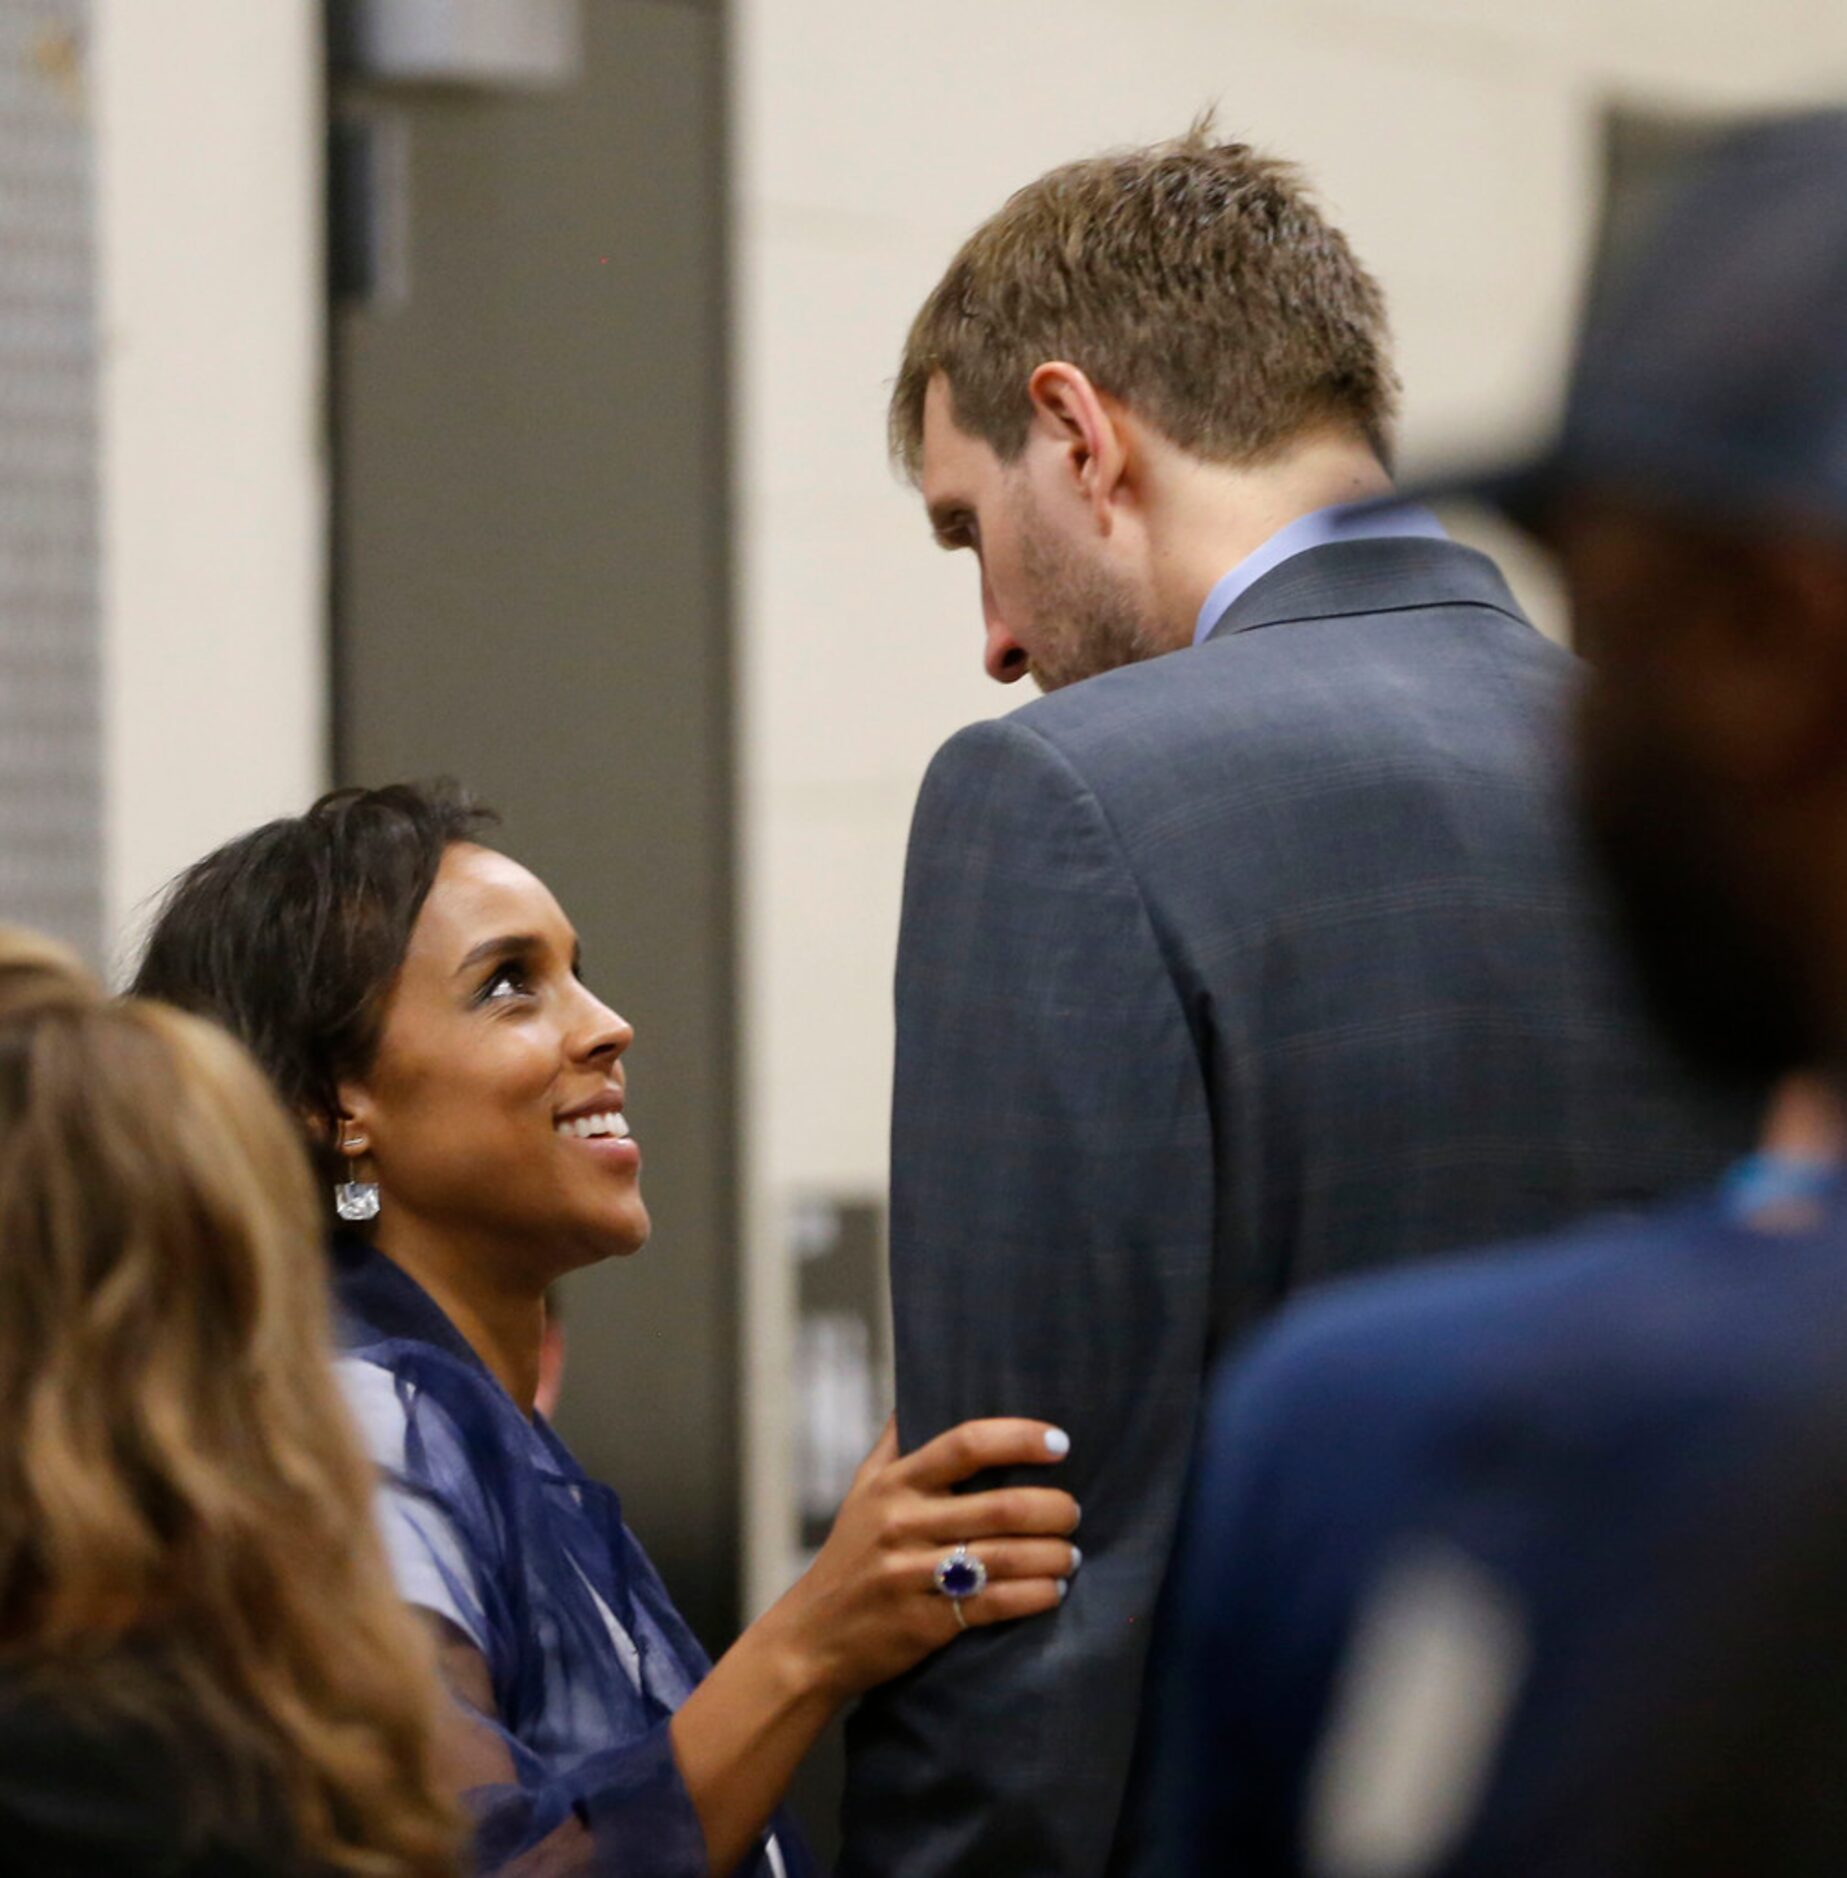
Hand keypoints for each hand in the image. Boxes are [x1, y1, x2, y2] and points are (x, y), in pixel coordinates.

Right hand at [765, 1415, 1080, 1702]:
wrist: (812, 1638)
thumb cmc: (850, 1554)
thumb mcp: (862, 1490)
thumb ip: (895, 1442)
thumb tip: (920, 1387)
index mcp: (894, 1484)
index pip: (964, 1446)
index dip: (1017, 1439)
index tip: (1059, 1443)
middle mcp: (902, 1523)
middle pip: (998, 1507)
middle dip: (1051, 1508)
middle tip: (1073, 1511)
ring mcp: (911, 1575)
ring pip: (1003, 1557)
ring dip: (1052, 1555)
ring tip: (1072, 1553)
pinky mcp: (924, 1623)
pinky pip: (994, 1604)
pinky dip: (1034, 1596)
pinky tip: (1052, 1591)